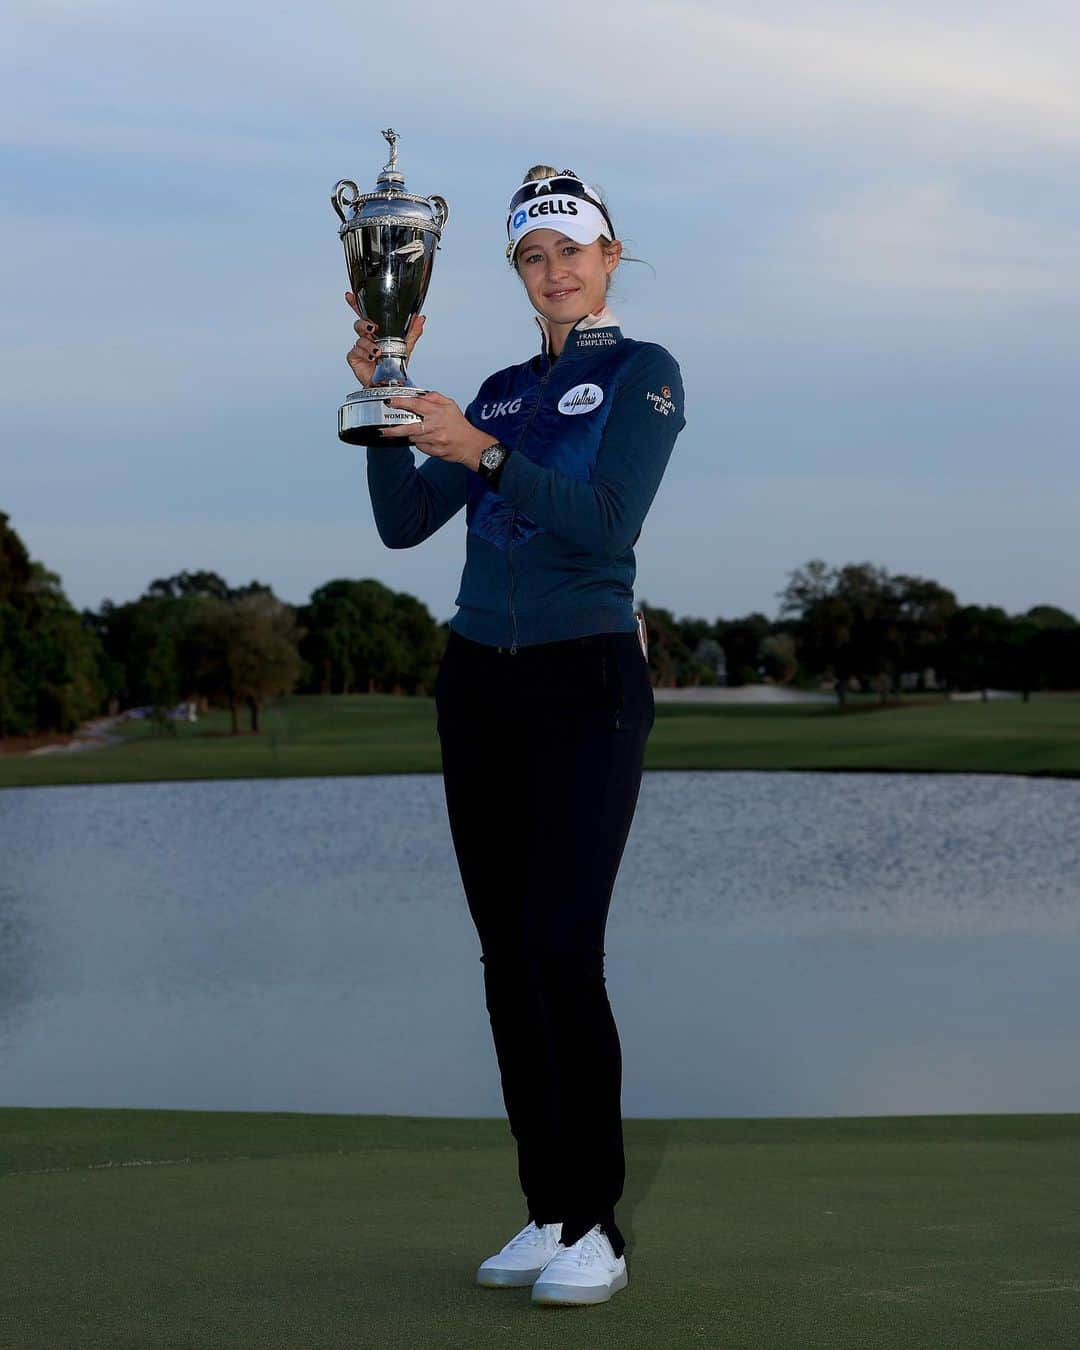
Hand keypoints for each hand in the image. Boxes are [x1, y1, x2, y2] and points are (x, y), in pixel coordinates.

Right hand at [345, 292, 425, 387]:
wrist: (390, 382)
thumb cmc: (396, 364)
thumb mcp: (406, 346)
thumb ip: (413, 332)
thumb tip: (421, 318)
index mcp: (377, 331)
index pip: (365, 314)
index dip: (356, 304)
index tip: (350, 295)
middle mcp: (367, 337)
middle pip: (360, 323)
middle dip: (364, 324)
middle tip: (372, 328)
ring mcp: (360, 347)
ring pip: (359, 338)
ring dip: (368, 344)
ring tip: (378, 351)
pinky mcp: (354, 357)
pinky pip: (355, 351)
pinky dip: (364, 353)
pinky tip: (372, 358)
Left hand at [382, 391, 496, 468]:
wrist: (470, 445)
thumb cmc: (460, 425)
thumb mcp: (450, 405)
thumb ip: (434, 397)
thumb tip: (421, 395)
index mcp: (437, 412)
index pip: (415, 404)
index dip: (400, 402)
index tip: (390, 402)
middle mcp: (434, 426)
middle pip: (409, 427)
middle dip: (394, 430)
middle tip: (383, 430)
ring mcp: (434, 440)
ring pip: (414, 438)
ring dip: (411, 436)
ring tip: (416, 433)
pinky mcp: (434, 451)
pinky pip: (420, 447)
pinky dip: (420, 443)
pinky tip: (427, 440)